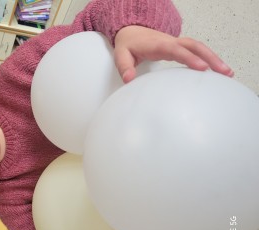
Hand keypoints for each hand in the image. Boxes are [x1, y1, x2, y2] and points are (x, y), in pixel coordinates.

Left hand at [114, 25, 233, 82]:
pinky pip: (197, 51)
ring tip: (227, 73)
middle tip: (223, 72)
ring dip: (214, 58)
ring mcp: (177, 43)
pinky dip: (208, 58)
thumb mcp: (121, 55)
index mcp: (158, 44)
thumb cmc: (128, 44)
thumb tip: (129, 79)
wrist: (131, 32)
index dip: (189, 58)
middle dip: (210, 58)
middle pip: (194, 46)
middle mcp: (171, 42)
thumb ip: (124, 66)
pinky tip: (217, 70)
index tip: (202, 67)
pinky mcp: (179, 47)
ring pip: (199, 47)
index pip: (177, 50)